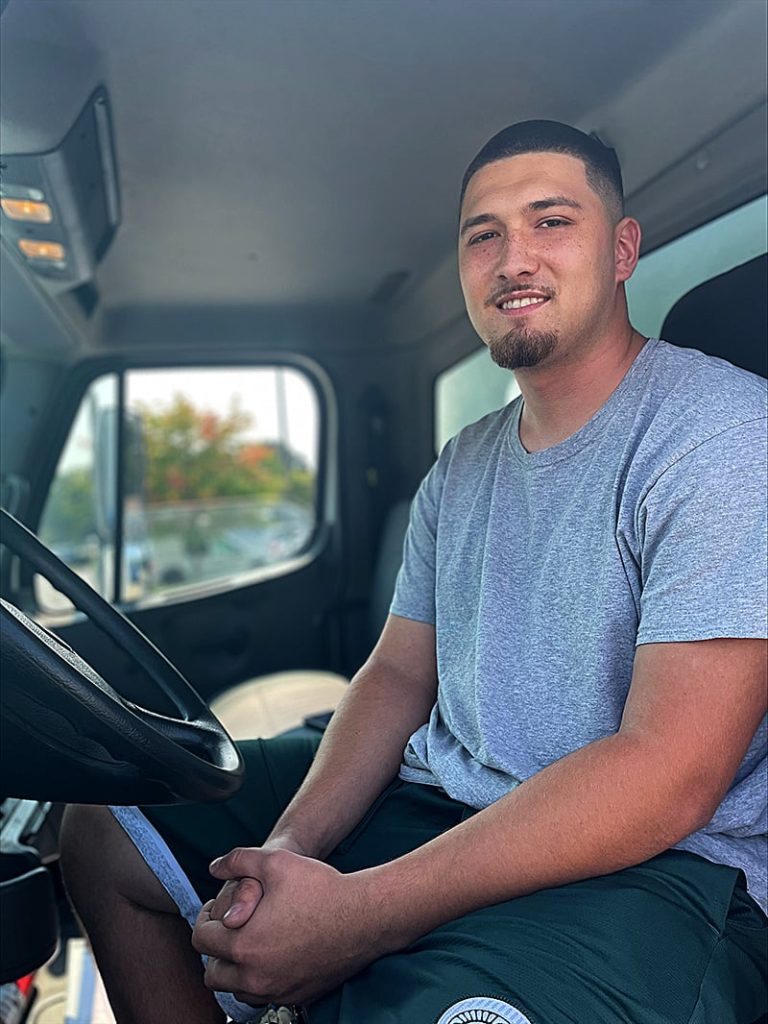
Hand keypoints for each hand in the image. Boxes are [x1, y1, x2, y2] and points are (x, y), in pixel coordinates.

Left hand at [192, 847, 386, 1005]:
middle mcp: (256, 976)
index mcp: (244, 945)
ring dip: (235, 969)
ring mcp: (278, 991)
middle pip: (213, 974)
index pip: (201, 940)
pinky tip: (273, 954)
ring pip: (237, 990)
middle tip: (230, 927)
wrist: (365, 917)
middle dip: (215, 948)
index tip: (216, 909)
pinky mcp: (298, 996)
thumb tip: (215, 867)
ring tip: (249, 941)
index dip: (204, 918)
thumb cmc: (321, 888)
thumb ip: (238, 860)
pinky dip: (260, 980)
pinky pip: (265, 996)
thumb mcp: (276, 861)